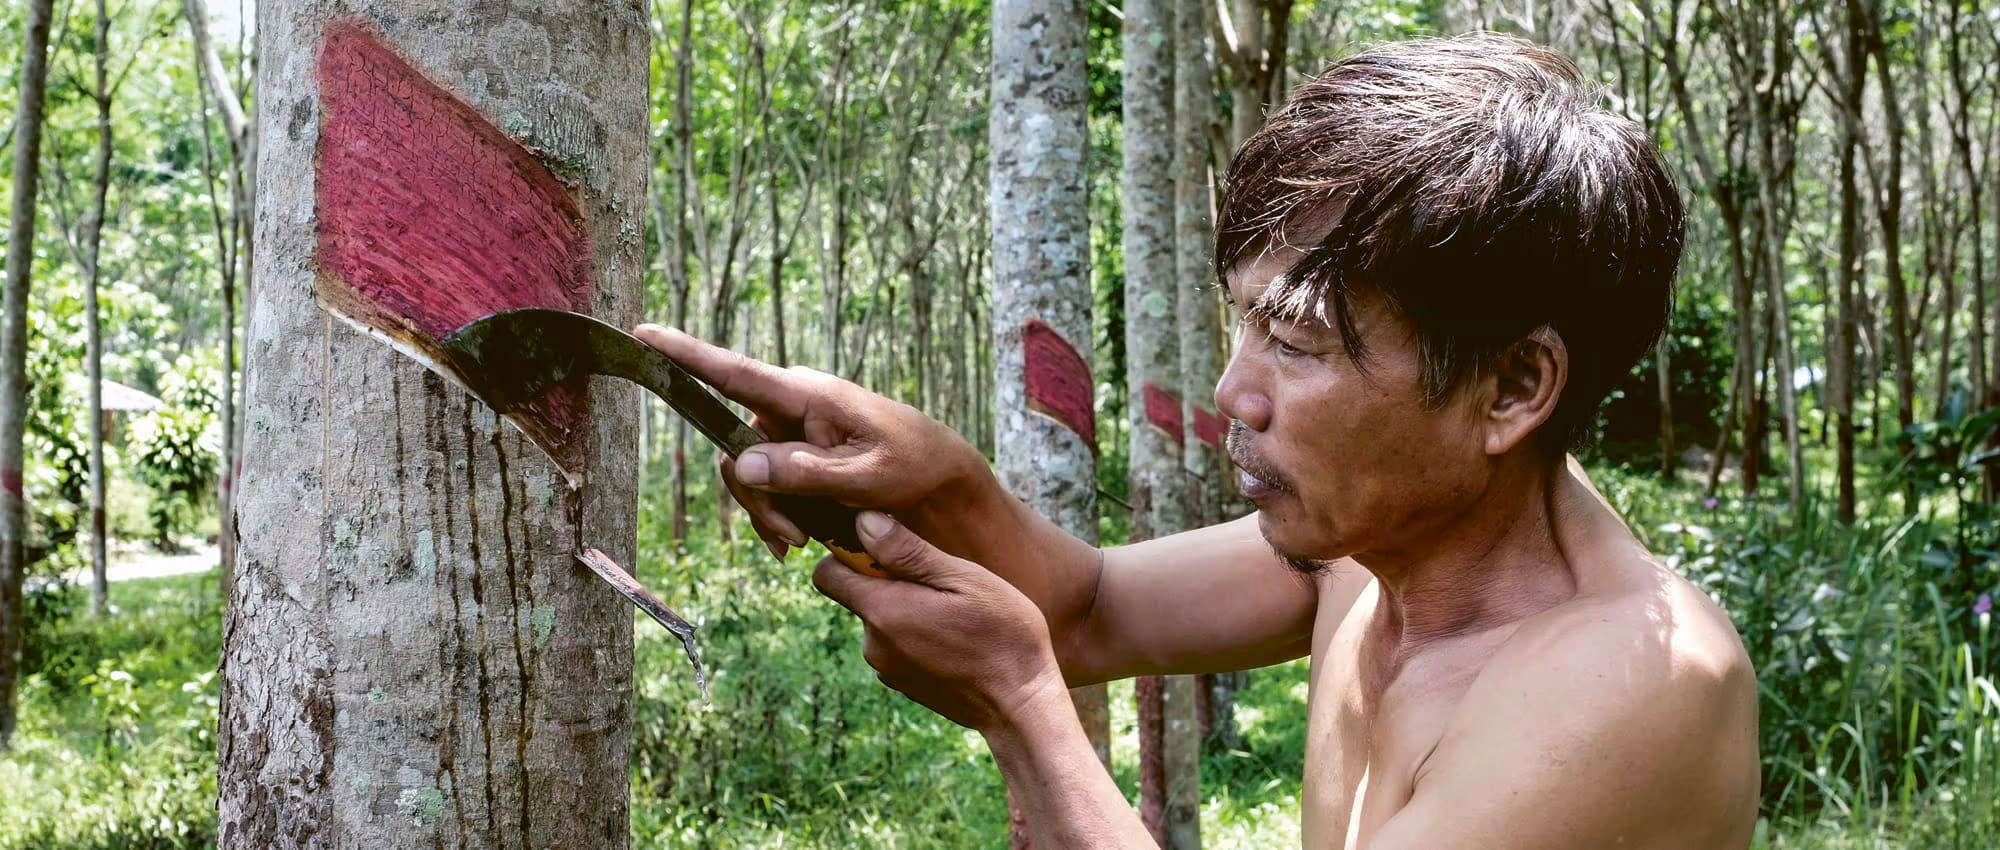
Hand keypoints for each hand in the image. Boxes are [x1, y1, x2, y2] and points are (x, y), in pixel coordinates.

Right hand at [632, 324, 995, 558]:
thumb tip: (741, 464)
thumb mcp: (863, 474)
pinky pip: (765, 487)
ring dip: (768, 514)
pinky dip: (776, 517)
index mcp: (805, 395)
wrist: (940, 477)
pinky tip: (795, 542)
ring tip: (801, 543)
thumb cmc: (911, 464)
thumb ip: (804, 471)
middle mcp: (790, 408)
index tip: (644, 333)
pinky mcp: (797, 457)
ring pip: (748, 477)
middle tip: (790, 538)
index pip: (734, 372)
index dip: (686, 354)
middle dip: (755, 498)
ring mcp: (791, 433)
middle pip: (734, 450)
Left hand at [815, 510, 1066, 731]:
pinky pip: (897, 646)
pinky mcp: (904, 684)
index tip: (887, 549)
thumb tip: (864, 521)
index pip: (826, 574)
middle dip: (889, 581)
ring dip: (908, 609)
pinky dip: (917, 635)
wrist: (1021, 706)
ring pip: (882, 621)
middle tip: (942, 583)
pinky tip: (956, 640)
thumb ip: (907, 551)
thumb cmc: (1002, 634)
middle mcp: (873, 644)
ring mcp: (887, 669)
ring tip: (956, 614)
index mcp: (883, 611)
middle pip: (859, 595)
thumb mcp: (963, 579)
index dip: (847, 552)